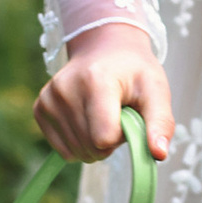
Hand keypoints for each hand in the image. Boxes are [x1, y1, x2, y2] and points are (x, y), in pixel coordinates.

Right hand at [33, 24, 174, 165]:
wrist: (104, 48)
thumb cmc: (133, 71)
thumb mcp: (156, 90)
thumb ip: (161, 123)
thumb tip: (158, 154)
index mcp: (96, 82)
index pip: (105, 138)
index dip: (122, 136)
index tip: (127, 116)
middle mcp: (65, 89)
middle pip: (91, 148)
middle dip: (110, 141)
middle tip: (116, 115)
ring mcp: (49, 99)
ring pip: (76, 152)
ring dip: (94, 144)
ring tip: (102, 115)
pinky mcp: (40, 108)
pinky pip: (62, 150)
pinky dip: (79, 144)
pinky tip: (87, 120)